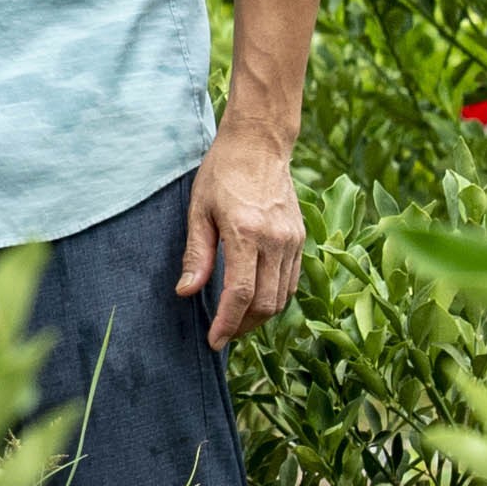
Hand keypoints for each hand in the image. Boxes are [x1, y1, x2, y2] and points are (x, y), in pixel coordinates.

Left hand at [178, 125, 302, 348]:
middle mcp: (275, 240)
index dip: (228, 323)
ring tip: (236, 321)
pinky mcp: (300, 237)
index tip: (214, 340)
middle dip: (243, 325)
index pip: (240, 293)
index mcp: (246, 233)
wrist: (259, 145)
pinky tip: (255, 299)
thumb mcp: (198, 211)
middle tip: (222, 333)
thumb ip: (196, 254)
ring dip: (260, 316)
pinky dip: (275, 297)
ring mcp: (292, 239)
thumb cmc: (221, 174)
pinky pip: (291, 280)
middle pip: (266, 303)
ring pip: (283, 296)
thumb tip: (186, 292)